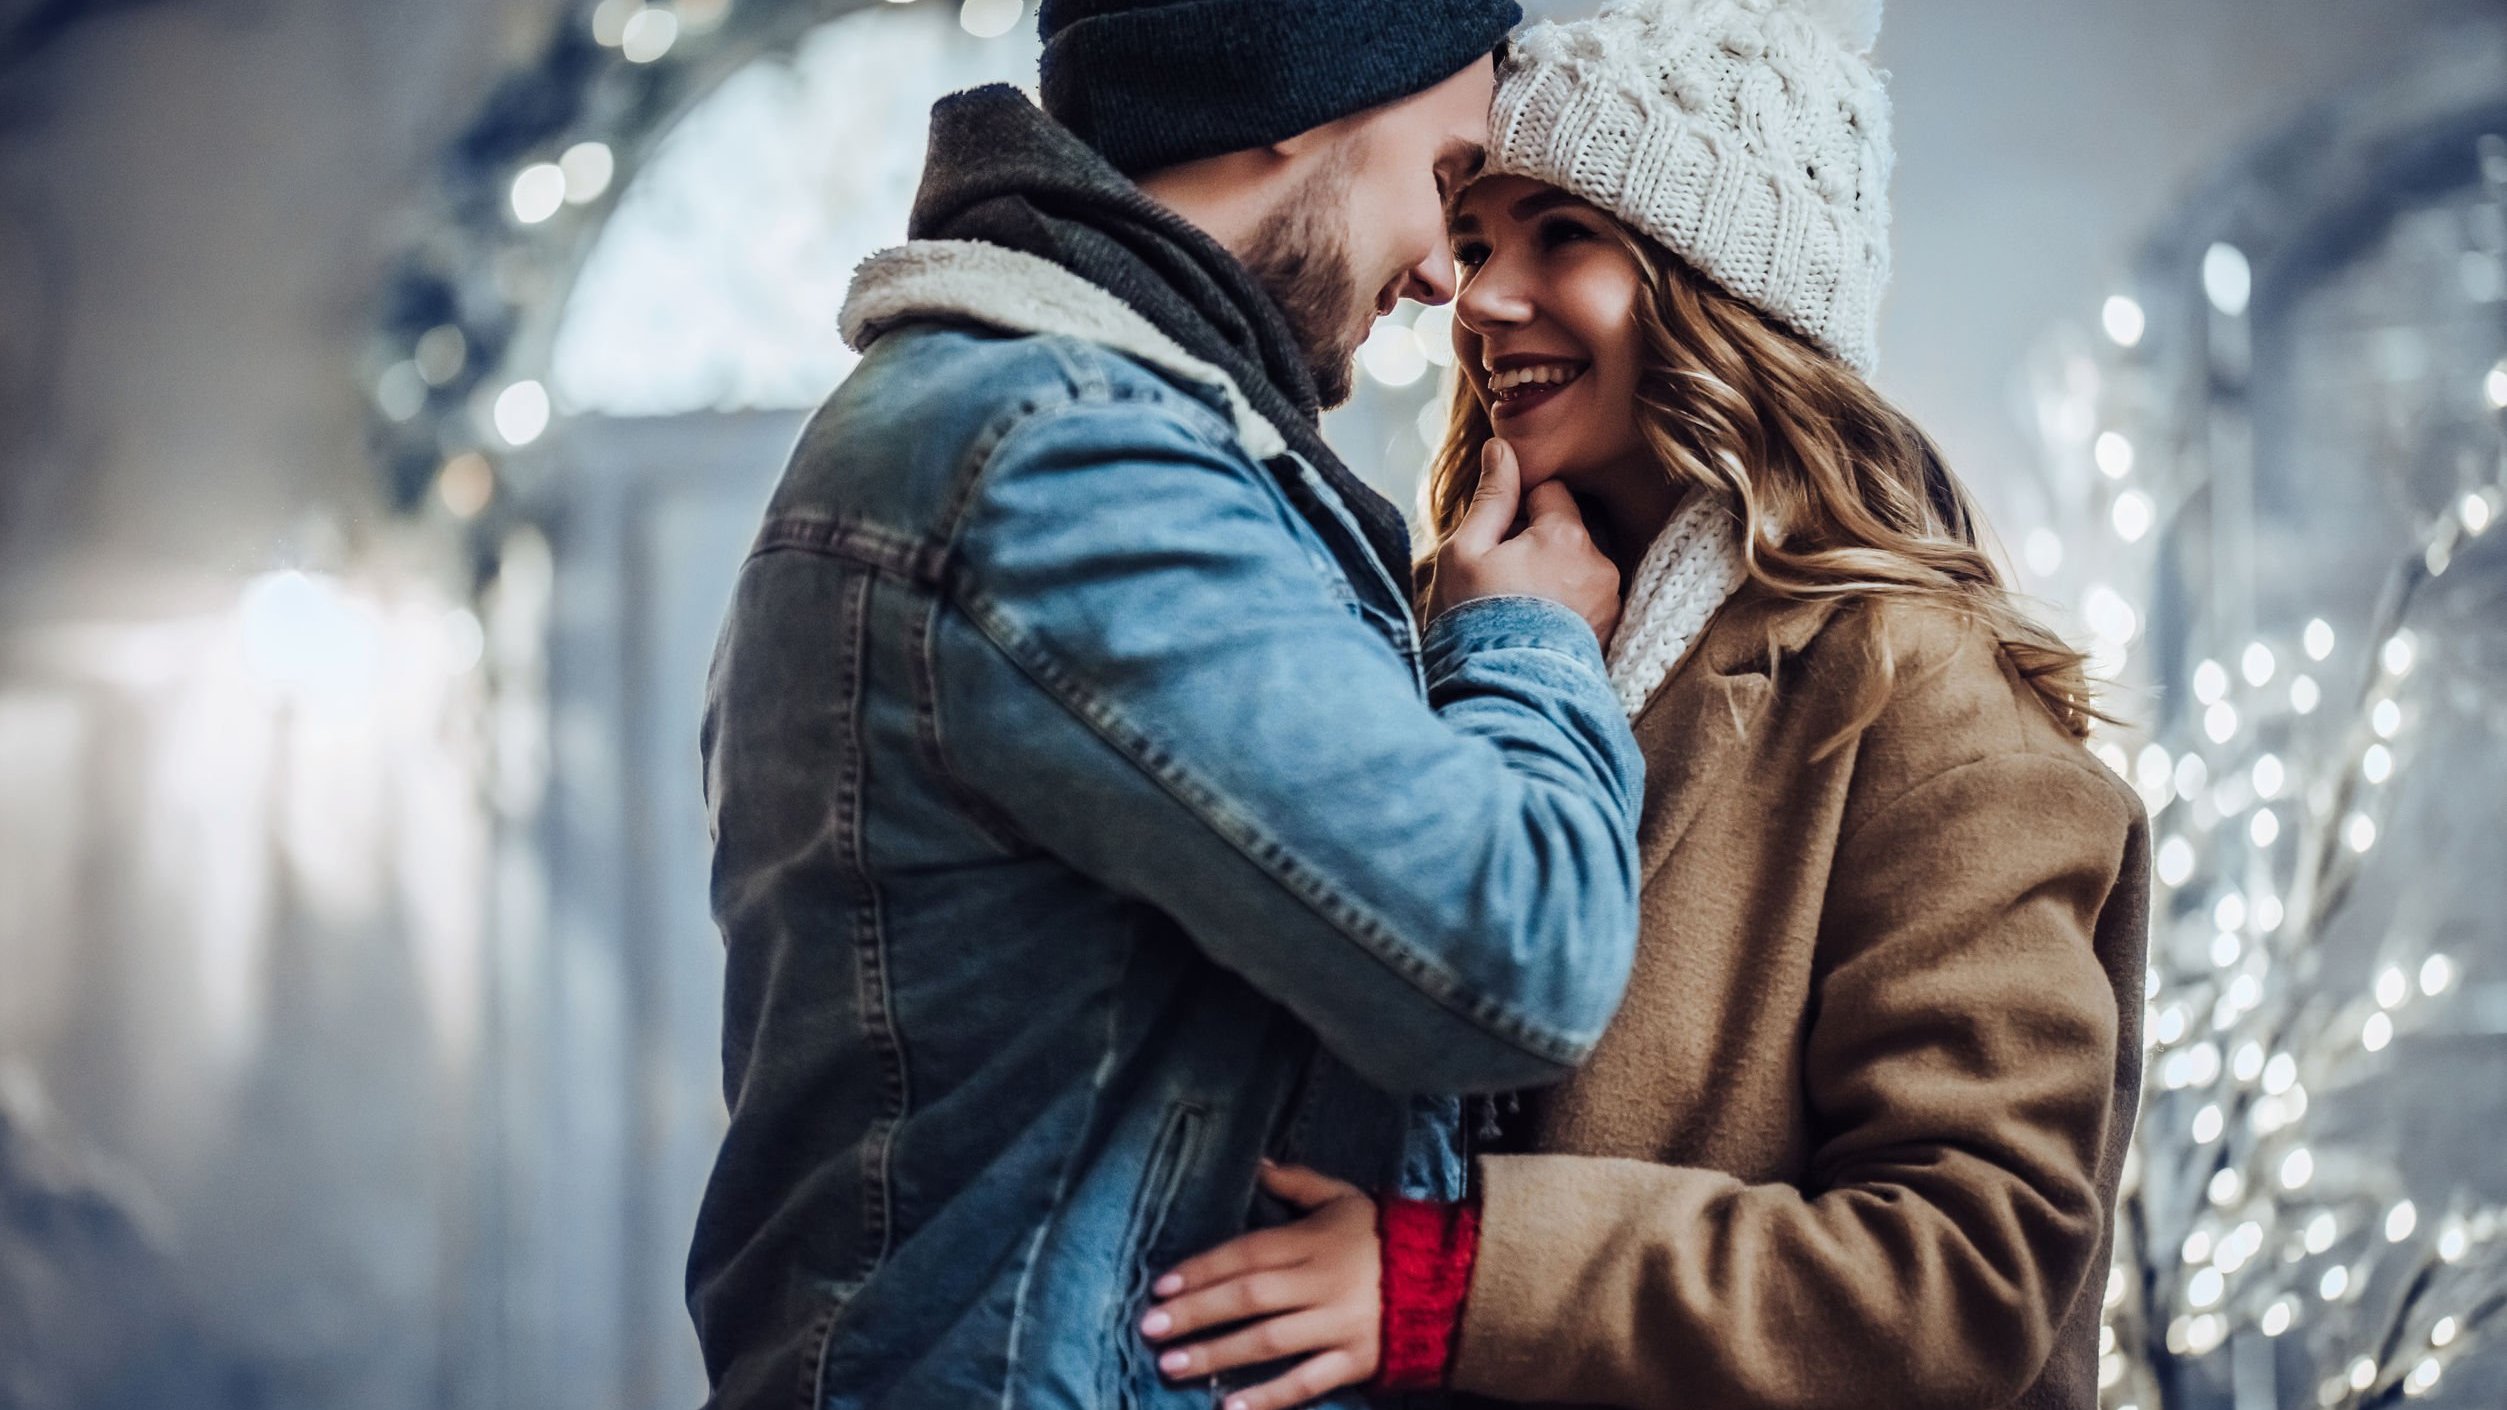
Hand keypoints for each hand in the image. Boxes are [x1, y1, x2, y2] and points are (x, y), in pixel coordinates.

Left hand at [1139, 1162, 1379, 1409]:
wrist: (1452, 1276)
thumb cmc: (1386, 1235)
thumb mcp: (1344, 1198)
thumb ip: (1298, 1184)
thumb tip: (1257, 1166)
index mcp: (1314, 1241)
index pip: (1247, 1253)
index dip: (1203, 1269)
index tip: (1162, 1287)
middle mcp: (1322, 1282)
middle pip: (1250, 1297)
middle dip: (1197, 1313)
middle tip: (1151, 1329)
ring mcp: (1339, 1324)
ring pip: (1270, 1341)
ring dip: (1218, 1356)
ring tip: (1173, 1367)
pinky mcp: (1356, 1360)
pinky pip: (1308, 1382)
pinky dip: (1269, 1398)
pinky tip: (1230, 1409)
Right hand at [1429, 438, 1621, 643]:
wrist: (1501, 692)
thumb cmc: (1475, 617)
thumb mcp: (1466, 550)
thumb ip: (1491, 496)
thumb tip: (1502, 447)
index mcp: (1567, 534)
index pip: (1549, 491)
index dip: (1518, 509)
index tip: (1496, 540)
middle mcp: (1600, 562)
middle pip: (1565, 530)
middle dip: (1536, 544)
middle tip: (1500, 579)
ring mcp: (1609, 601)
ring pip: (1575, 566)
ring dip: (1551, 576)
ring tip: (1516, 609)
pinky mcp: (1610, 632)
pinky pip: (1585, 601)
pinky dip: (1564, 607)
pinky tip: (1534, 628)